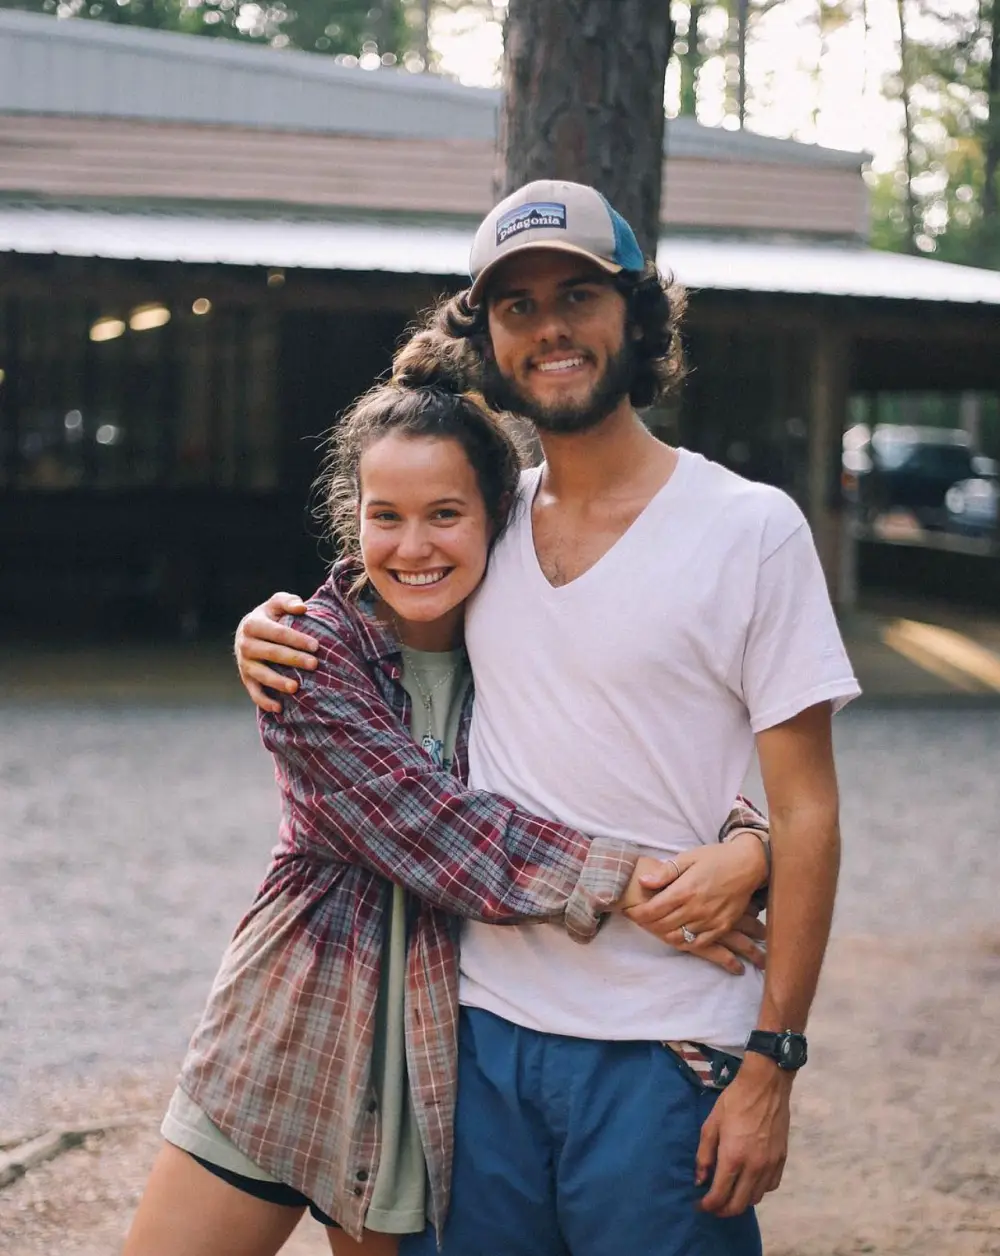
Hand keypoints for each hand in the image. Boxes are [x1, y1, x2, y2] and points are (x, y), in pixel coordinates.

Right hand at [235, 592, 318, 712]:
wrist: (248, 632)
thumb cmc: (270, 616)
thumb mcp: (276, 604)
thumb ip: (288, 601)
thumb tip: (302, 608)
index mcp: (252, 624)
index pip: (277, 633)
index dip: (296, 639)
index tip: (316, 645)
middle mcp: (245, 644)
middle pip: (271, 653)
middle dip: (293, 659)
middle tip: (315, 664)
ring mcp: (244, 663)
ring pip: (261, 674)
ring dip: (277, 682)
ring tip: (295, 688)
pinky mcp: (245, 678)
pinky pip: (254, 692)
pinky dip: (264, 701)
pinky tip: (279, 709)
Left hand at [624, 836, 765, 944]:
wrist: (747, 865)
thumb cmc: (715, 858)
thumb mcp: (688, 857)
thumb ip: (665, 872)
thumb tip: (643, 881)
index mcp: (686, 889)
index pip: (653, 910)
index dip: (638, 913)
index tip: (629, 911)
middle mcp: (697, 908)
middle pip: (662, 925)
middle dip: (646, 924)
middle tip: (639, 919)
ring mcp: (710, 920)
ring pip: (678, 937)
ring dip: (662, 934)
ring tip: (654, 926)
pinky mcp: (722, 927)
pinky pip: (697, 944)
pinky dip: (682, 942)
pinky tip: (675, 934)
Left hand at [695, 1054, 790, 1216]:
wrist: (765, 1086)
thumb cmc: (734, 1101)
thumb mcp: (711, 1124)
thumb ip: (704, 1155)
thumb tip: (700, 1180)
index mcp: (733, 1157)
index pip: (720, 1195)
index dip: (708, 1206)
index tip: (700, 1205)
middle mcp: (754, 1167)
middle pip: (739, 1205)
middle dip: (723, 1210)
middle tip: (713, 1205)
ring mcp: (770, 1165)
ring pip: (756, 1198)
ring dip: (741, 1201)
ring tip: (730, 1193)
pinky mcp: (782, 1160)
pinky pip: (770, 1187)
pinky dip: (758, 1190)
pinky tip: (749, 1182)